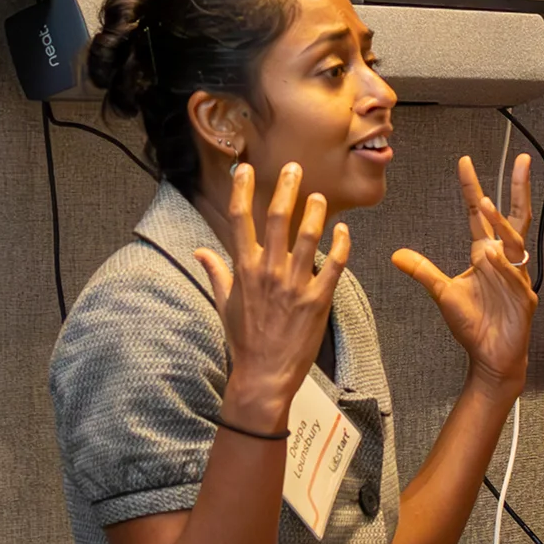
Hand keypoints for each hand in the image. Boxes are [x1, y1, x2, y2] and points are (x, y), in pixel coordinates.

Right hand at [197, 163, 352, 432]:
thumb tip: (199, 252)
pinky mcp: (318, 299)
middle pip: (278, 218)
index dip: (243, 190)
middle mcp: (269, 271)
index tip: (246, 169)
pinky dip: (341, 244)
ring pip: (308, 236)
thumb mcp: (224, 304)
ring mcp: (294, 284)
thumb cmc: (243, 339)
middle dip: (287, 188)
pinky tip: (343, 230)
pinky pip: (334, 265)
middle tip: (295, 167)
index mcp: (244, 269)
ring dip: (315, 212)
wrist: (264, 375)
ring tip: (320, 196)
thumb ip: (216, 272)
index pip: (241, 220)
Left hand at [392, 154, 535, 391]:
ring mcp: (518, 277)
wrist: (491, 357)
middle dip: (519, 188)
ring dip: (501, 223)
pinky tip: (492, 256)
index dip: (472, 188)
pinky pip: (515, 275)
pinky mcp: (524, 297)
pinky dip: (504, 265)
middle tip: (521, 160)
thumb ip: (423, 271)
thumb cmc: (473, 324)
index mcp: (487, 254)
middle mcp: (505, 260)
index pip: (480, 215)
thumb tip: (396, 255)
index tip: (464, 162)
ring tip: (486, 206)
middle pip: (516, 217)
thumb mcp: (442, 293)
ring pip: (514, 243)